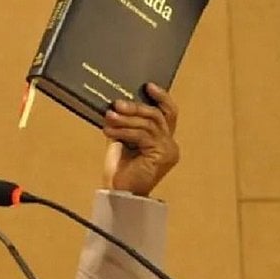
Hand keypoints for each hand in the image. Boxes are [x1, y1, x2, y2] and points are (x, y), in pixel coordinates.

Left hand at [101, 82, 178, 196]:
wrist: (118, 193)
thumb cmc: (119, 169)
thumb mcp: (122, 140)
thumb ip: (126, 124)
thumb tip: (117, 104)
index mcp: (163, 139)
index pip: (168, 113)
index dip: (161, 98)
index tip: (148, 85)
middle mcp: (170, 144)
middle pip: (157, 115)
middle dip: (136, 107)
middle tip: (116, 103)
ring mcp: (168, 150)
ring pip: (149, 124)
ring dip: (126, 119)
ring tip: (109, 116)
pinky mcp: (162, 156)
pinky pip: (143, 136)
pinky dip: (125, 130)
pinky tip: (110, 131)